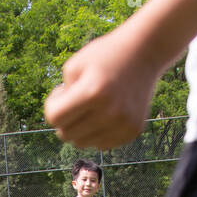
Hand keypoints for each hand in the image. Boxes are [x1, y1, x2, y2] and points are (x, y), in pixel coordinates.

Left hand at [44, 27, 158, 149]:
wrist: (144, 52)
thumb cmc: (104, 57)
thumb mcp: (74, 66)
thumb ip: (60, 96)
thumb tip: (61, 125)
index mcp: (92, 92)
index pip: (54, 118)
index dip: (52, 105)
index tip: (61, 92)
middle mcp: (110, 112)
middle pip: (66, 135)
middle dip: (65, 119)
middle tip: (74, 100)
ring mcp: (123, 124)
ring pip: (82, 143)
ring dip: (80, 127)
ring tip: (89, 106)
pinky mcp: (133, 130)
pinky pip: (102, 144)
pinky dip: (98, 132)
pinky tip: (105, 113)